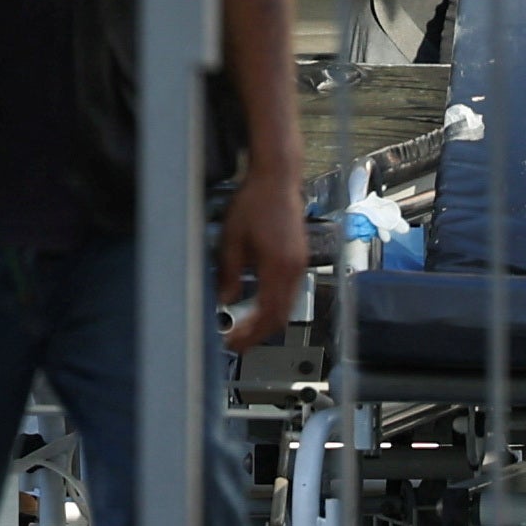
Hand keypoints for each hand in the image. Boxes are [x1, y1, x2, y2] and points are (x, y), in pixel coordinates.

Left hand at [216, 167, 309, 356]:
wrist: (277, 181)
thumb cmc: (255, 204)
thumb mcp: (231, 239)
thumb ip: (229, 273)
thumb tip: (226, 299)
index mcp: (278, 267)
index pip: (267, 313)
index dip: (251, 333)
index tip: (234, 342)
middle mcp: (294, 270)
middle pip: (281, 316)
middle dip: (259, 334)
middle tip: (237, 343)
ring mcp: (299, 265)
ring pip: (287, 307)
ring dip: (267, 322)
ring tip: (244, 330)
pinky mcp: (298, 260)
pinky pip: (289, 293)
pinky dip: (274, 307)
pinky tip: (257, 308)